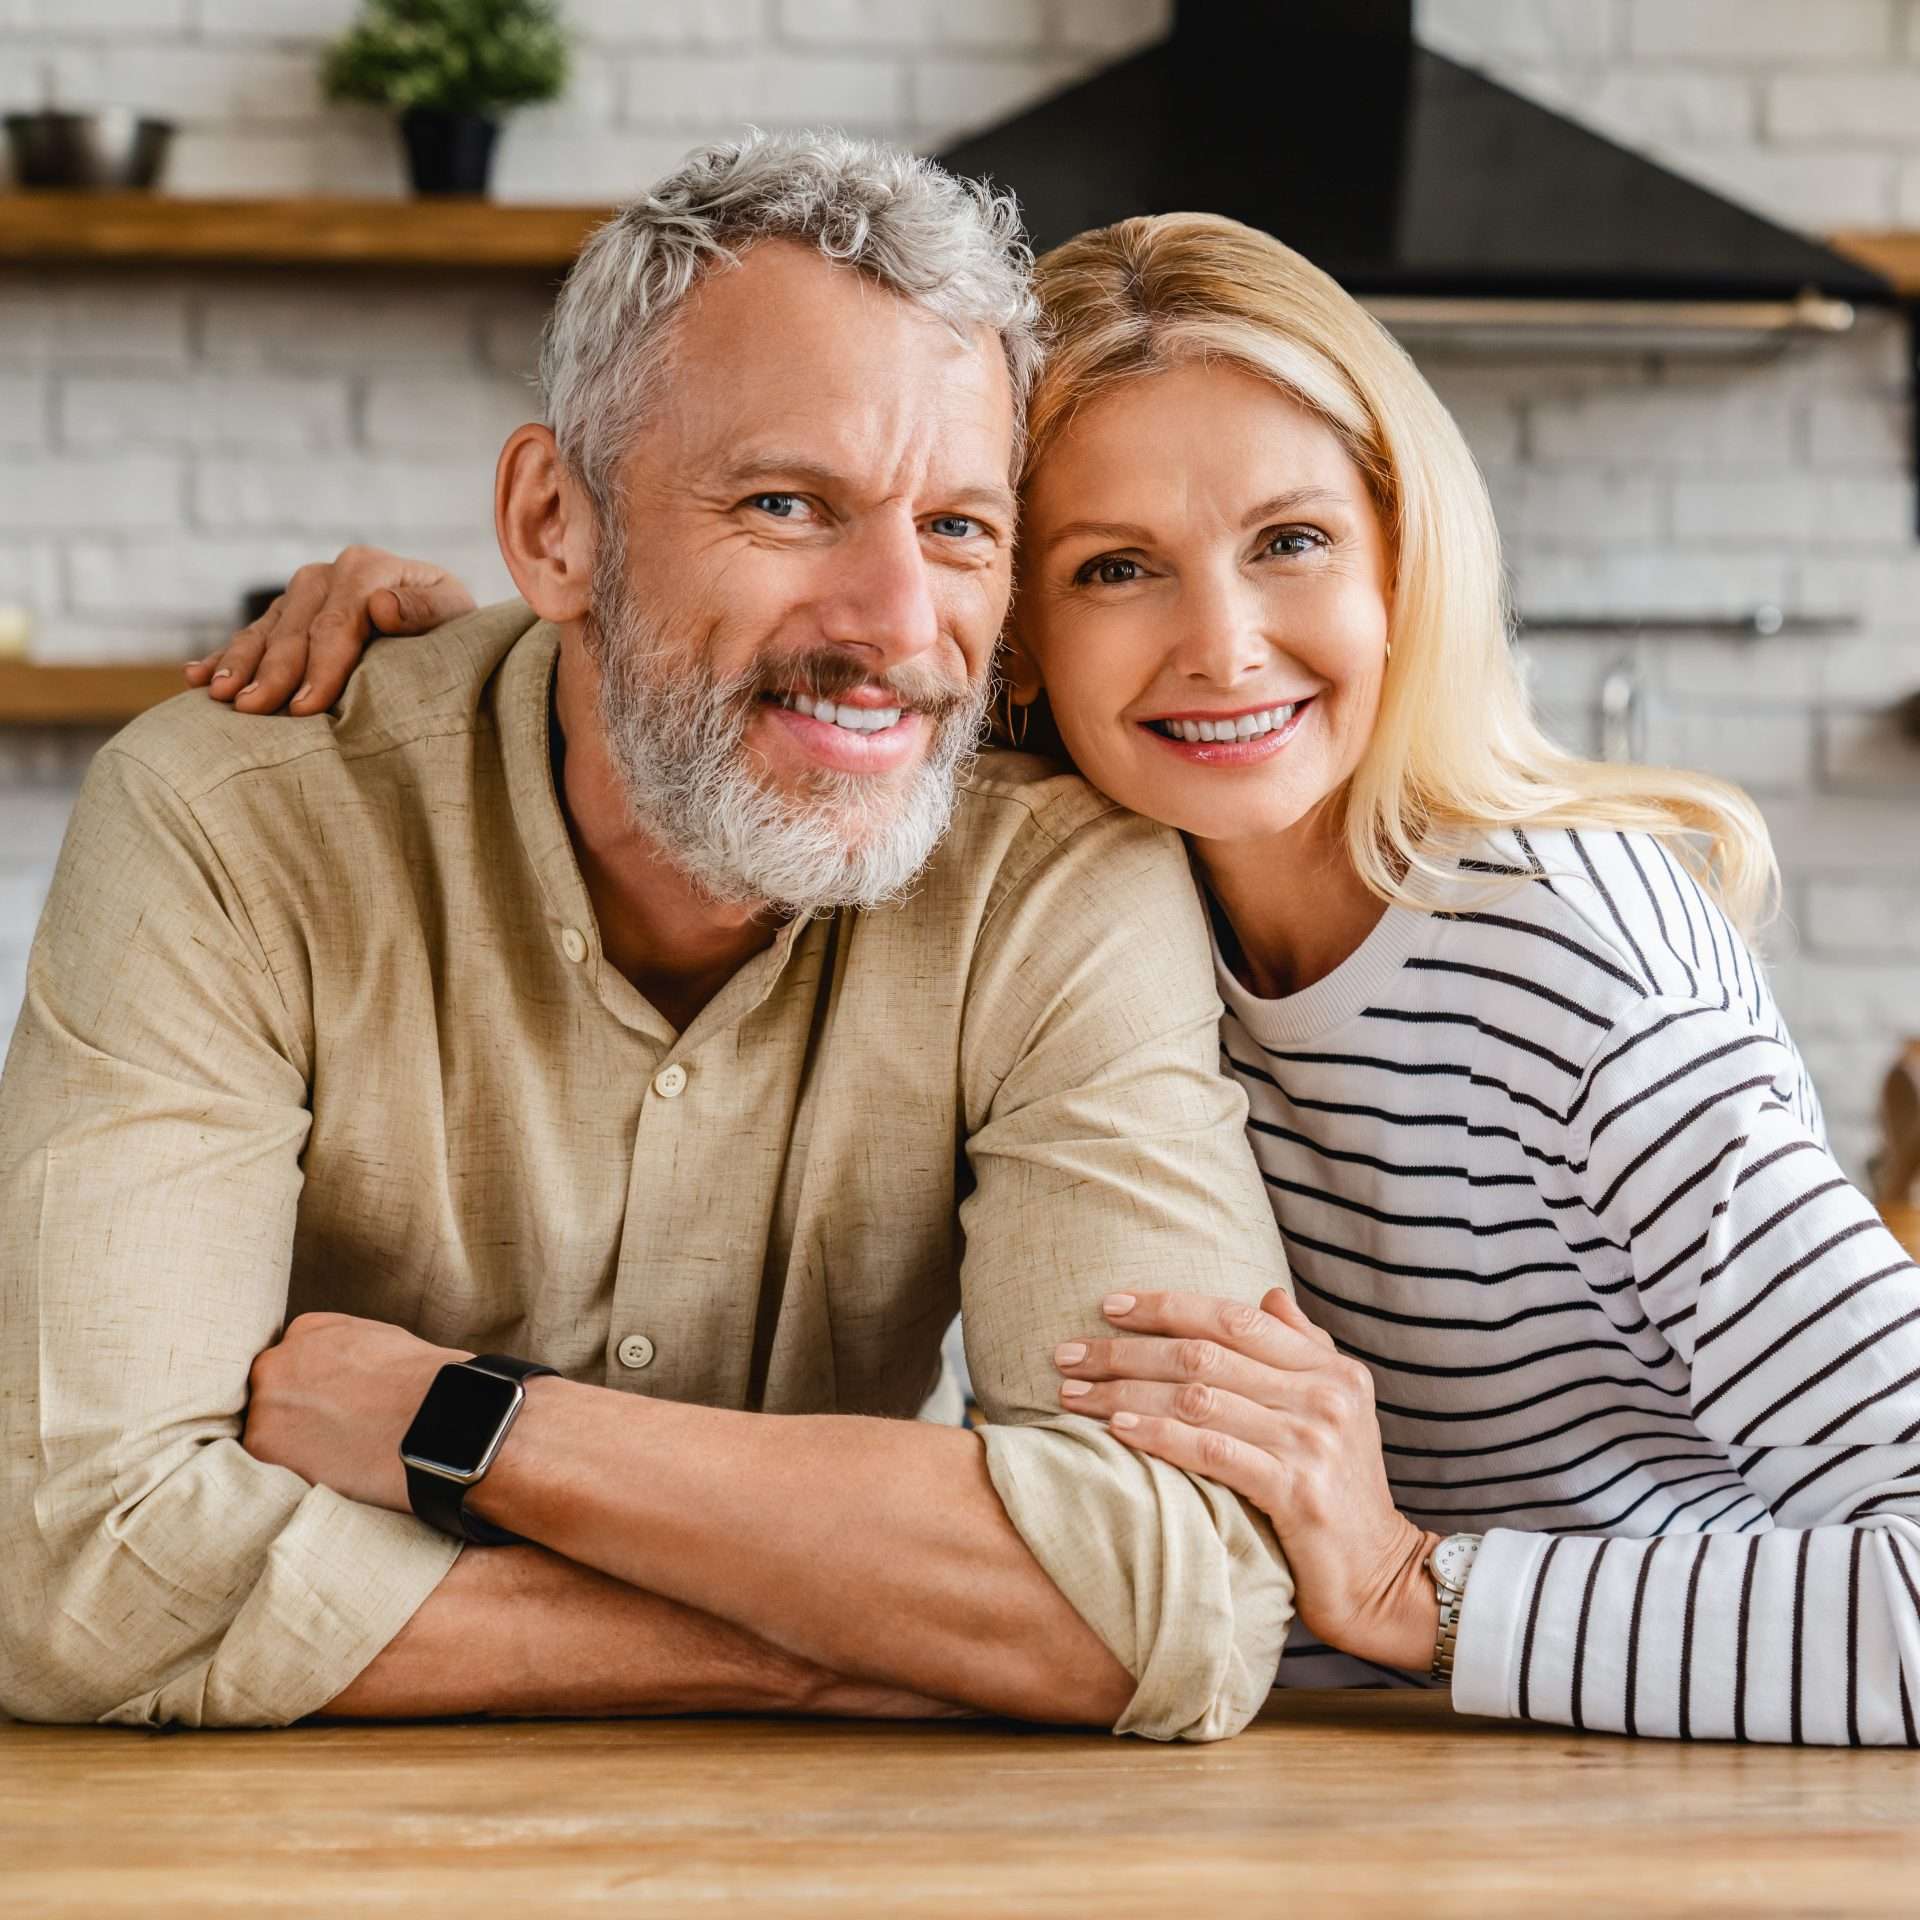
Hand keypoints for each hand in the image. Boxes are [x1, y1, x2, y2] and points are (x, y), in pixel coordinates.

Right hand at [184, 546, 475, 716]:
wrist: (444, 616)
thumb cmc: (453, 624)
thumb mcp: (455, 613)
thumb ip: (424, 611)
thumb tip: (381, 606)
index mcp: (366, 569)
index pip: (337, 624)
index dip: (320, 666)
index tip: (306, 706)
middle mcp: (328, 575)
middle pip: (294, 629)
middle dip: (272, 671)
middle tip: (251, 710)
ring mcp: (303, 594)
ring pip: (265, 631)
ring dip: (238, 664)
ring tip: (220, 697)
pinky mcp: (287, 614)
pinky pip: (252, 636)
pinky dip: (224, 657)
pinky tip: (197, 678)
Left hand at [242, 1311, 471, 1512]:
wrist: (437, 1418)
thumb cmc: (425, 1384)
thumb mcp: (383, 1341)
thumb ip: (346, 1351)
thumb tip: (343, 1374)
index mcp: (307, 1331)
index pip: (293, 1363)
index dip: (312, 1392)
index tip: (332, 1409)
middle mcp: (278, 1360)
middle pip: (273, 1395)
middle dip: (296, 1416)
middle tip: (331, 1439)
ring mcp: (266, 1400)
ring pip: (267, 1430)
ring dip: (292, 1447)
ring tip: (335, 1461)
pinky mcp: (264, 1443)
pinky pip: (265, 1464)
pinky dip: (292, 1473)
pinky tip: (329, 1474)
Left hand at [1055, 1286, 1441, 1672]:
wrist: (1382, 1577)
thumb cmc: (1342, 1492)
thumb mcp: (1337, 1410)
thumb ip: (1303, 1348)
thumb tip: (1268, 1294)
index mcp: (1330, 1368)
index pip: (1235, 1317)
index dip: (1167, 1305)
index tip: (1109, 1304)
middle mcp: (1324, 1394)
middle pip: (1206, 1353)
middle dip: (1126, 1349)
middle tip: (1068, 1352)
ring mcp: (1312, 1441)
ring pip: (1198, 1397)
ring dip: (1125, 1391)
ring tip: (1072, 1393)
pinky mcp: (1297, 1491)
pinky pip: (1211, 1450)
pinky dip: (1159, 1434)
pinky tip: (1117, 1429)